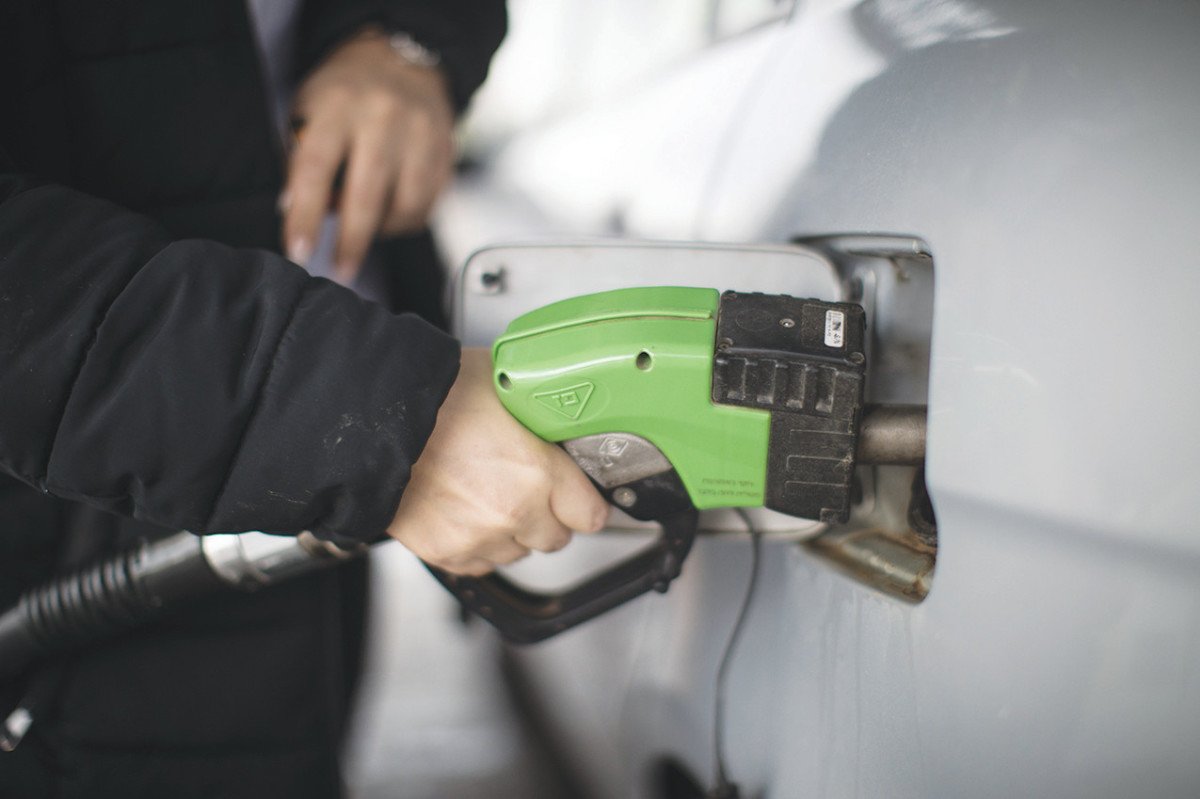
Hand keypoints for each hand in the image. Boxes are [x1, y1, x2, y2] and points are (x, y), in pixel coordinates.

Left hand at [282, 28, 454, 281]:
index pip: (316, 168)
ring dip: (384, 229)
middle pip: (367, 195)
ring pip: (406, 205)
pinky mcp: (447, 149)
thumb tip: (295, 213)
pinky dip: (409, 219)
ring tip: (368, 227)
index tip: (299, 251)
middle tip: (341, 270)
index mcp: (338, 105)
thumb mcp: (308, 111)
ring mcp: (422, 134)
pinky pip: (431, 203)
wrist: (402, 59)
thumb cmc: (345, 93)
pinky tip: (393, 212)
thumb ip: (300, 160)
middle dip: (352, 242)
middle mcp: (384, 117)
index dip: (306, 215)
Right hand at [388, 349, 609, 575]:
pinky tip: (464, 511)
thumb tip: (560, 410)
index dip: (585, 502)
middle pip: (555, 538)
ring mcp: (478, 537)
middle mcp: (513, 512)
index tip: (580, 495)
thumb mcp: (506, 385)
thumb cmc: (435, 395)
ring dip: (512, 531)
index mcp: (537, 472)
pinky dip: (477, 543)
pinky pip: (479, 562)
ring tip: (488, 494)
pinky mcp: (446, 552)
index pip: (590, 515)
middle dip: (548, 516)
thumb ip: (540, 413)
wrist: (371, 420)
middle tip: (529, 488)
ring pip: (517, 553)